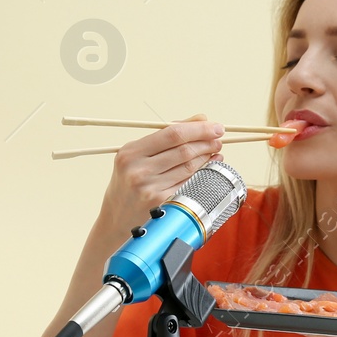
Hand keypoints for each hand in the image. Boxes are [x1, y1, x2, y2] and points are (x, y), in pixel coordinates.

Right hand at [98, 114, 222, 236]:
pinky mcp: (162, 204)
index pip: (172, 134)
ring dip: (207, 157)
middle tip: (219, 138)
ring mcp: (150, 189)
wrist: (117, 217)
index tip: (215, 127)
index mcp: (131, 152)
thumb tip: (201, 119)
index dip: (198, 129)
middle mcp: (138, 171)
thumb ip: (168, 134)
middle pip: (184, 150)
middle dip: (206, 142)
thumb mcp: (138, 154)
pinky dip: (204, 172)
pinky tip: (210, 166)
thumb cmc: (130, 180)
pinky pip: (189, 183)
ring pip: (189, 167)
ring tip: (215, 150)